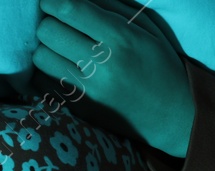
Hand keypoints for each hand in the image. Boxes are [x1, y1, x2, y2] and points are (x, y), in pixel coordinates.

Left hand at [34, 0, 194, 156]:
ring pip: (41, 56)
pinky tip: (65, 68)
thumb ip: (111, 6)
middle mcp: (103, 64)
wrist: (173, 116)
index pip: (68, 8)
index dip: (53, 1)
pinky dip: (49, 71)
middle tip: (64, 27)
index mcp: (121, 38)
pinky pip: (44, 82)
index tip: (55, 3)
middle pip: (48, 31)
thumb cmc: (160, 65)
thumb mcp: (146, 28)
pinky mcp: (82, 108)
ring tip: (65, 49)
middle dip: (50, 23)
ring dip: (49, 48)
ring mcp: (90, 90)